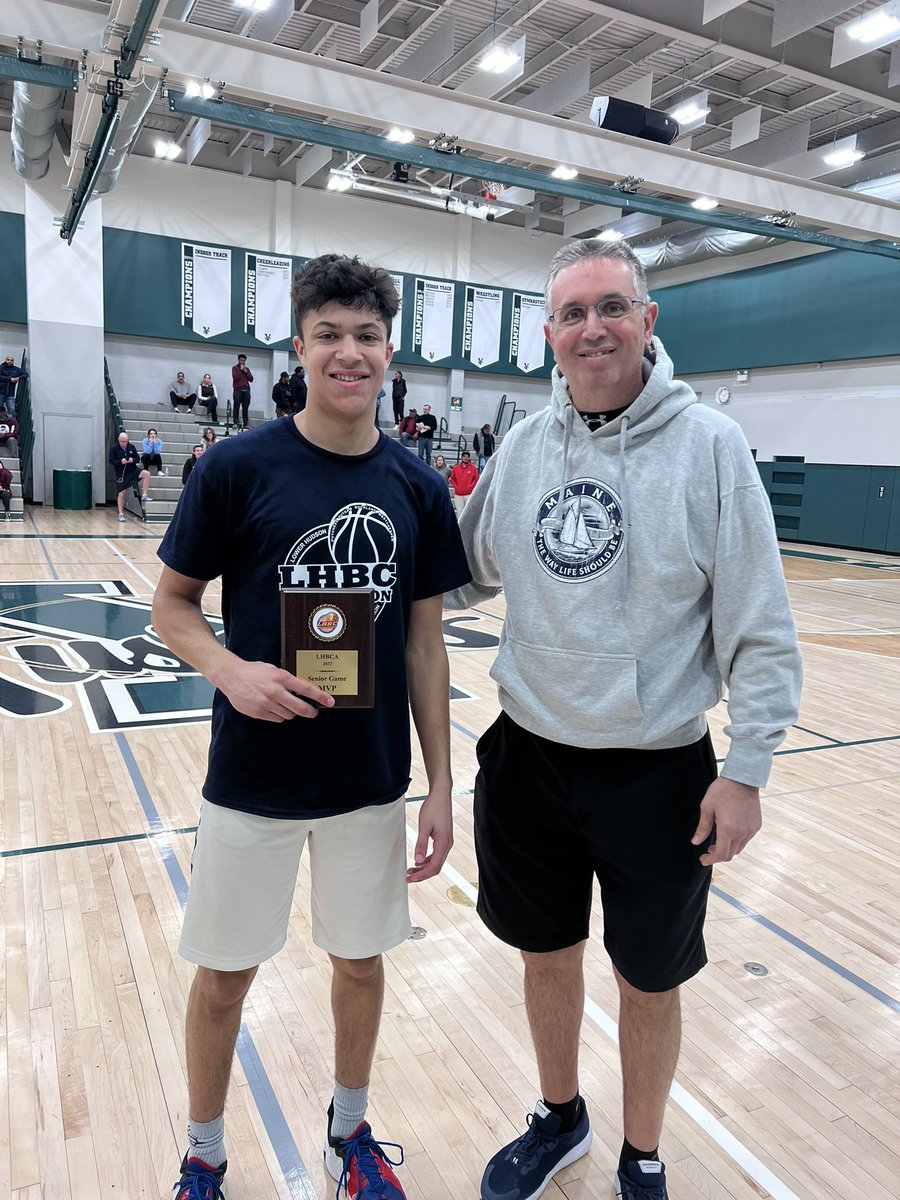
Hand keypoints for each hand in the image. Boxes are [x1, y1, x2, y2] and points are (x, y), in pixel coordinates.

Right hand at [216, 658, 335, 721]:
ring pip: (288, 715)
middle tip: (313, 711)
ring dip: (291, 712)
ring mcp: (266, 703)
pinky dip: (279, 715)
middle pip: (300, 708)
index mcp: (281, 677)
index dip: (320, 697)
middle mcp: (275, 691)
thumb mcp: (274, 670)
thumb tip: (303, 690)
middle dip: (310, 711)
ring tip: (286, 705)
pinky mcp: (259, 712)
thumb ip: (287, 680)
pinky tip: (274, 708)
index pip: (306, 689)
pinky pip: (276, 719)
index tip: (329, 701)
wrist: (232, 676)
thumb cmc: (253, 671)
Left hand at [406, 790, 452, 882]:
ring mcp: (447, 842)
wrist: (441, 795)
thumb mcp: (424, 826)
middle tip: (409, 877)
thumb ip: (421, 844)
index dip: (422, 875)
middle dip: (422, 874)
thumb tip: (417, 861)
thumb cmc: (433, 808)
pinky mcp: (444, 838)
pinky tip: (419, 860)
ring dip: (424, 868)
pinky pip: (436, 854)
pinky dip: (427, 860)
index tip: (410, 878)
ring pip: (436, 861)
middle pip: (436, 867)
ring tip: (411, 870)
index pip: (434, 867)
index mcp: (444, 843)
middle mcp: (447, 845)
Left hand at [692, 776, 760, 865]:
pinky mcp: (756, 825)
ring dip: (727, 848)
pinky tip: (729, 833)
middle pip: (730, 854)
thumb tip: (696, 842)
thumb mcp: (707, 808)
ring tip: (718, 842)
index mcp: (728, 829)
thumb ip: (702, 828)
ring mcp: (751, 830)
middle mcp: (741, 832)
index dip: (711, 860)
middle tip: (708, 852)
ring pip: (739, 848)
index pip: (721, 854)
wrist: (742, 779)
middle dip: (717, 856)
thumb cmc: (723, 790)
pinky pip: (746, 839)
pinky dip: (737, 841)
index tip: (703, 860)